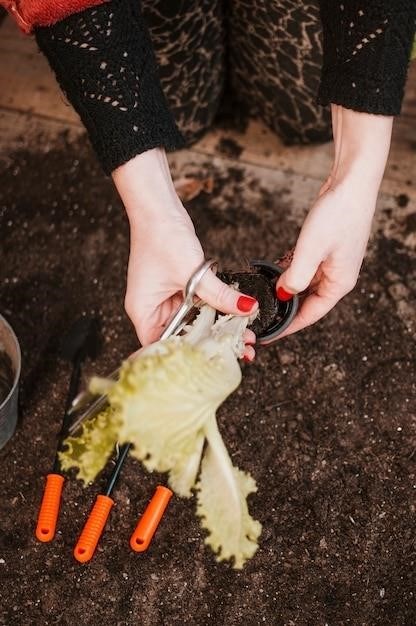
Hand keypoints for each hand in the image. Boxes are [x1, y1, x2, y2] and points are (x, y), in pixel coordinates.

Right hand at [112, 148, 257, 349]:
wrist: (158, 207)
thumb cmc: (161, 237)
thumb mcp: (193, 272)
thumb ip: (219, 295)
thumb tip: (246, 309)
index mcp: (143, 311)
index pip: (162, 347)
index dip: (188, 359)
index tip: (215, 363)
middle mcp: (152, 309)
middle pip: (181, 337)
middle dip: (211, 344)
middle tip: (241, 352)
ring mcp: (164, 298)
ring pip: (193, 322)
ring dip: (216, 328)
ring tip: (245, 337)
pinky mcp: (178, 288)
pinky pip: (197, 306)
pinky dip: (214, 311)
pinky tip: (235, 317)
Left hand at [275, 106, 392, 337]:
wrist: (352, 183)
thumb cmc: (339, 214)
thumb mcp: (311, 250)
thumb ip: (296, 277)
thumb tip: (282, 295)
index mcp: (339, 284)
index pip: (310, 315)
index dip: (288, 326)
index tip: (268, 335)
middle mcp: (337, 277)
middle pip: (307, 302)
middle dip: (284, 309)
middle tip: (259, 315)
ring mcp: (332, 264)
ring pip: (303, 285)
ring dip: (284, 289)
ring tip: (261, 296)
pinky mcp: (325, 250)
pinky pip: (304, 269)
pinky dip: (288, 271)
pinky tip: (271, 271)